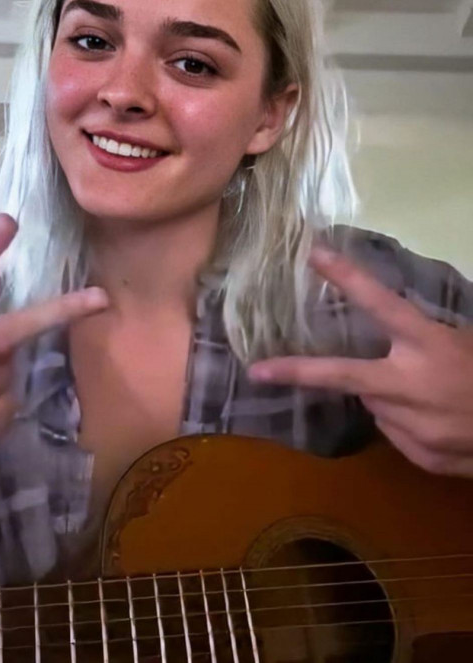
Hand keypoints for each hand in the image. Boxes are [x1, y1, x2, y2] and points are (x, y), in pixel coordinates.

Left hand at [248, 246, 472, 477]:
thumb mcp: (465, 342)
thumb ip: (422, 341)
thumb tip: (383, 338)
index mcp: (432, 347)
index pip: (384, 304)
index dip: (349, 278)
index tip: (315, 255)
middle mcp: (414, 386)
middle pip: (345, 376)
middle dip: (298, 373)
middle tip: (259, 372)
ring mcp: (414, 427)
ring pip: (375, 405)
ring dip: (387, 397)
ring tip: (429, 396)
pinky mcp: (420, 456)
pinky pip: (396, 432)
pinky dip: (405, 423)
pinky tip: (438, 421)